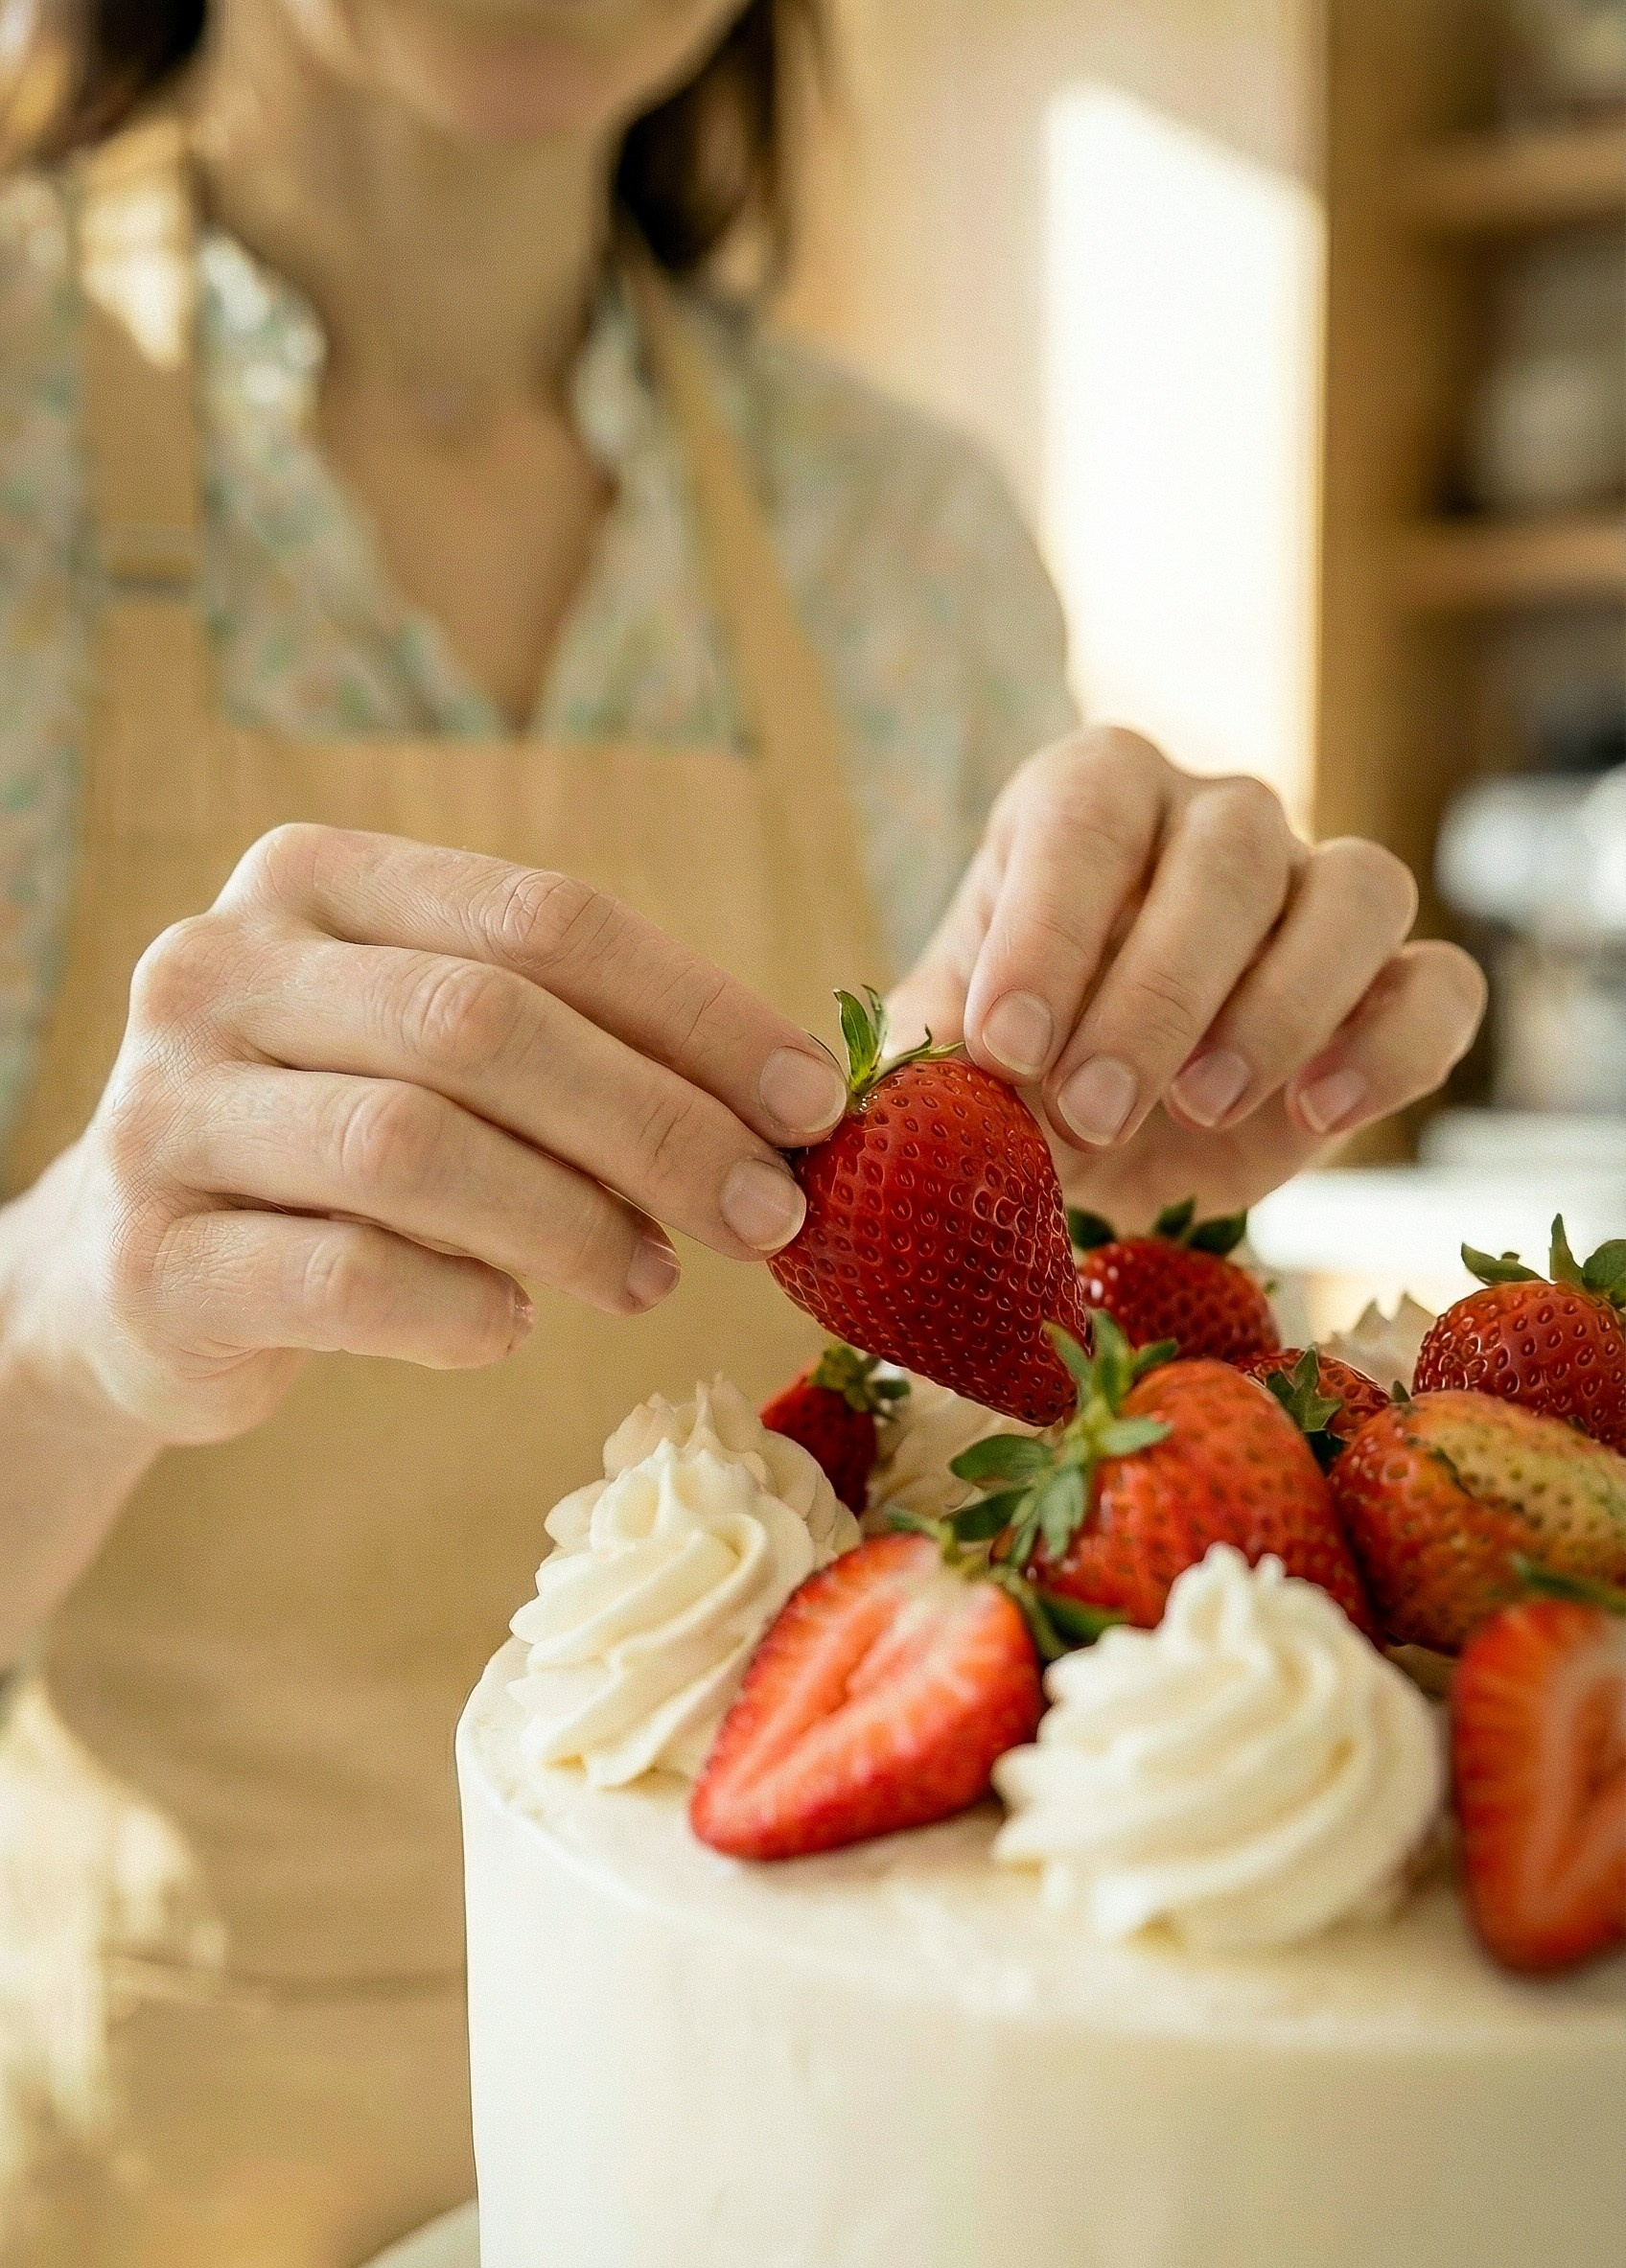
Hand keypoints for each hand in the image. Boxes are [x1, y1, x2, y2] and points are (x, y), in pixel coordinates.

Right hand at [13, 825, 847, 1444]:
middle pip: (482, 1024)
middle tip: (765, 1214)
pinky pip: (340, 1277)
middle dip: (656, 1124)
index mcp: (313, 881)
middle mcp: (218, 969)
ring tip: (653, 1280)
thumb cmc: (341, 1154)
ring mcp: (166, 1112)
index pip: (542, 919)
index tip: (815, 1103)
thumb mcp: (441, 1059)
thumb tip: (794, 1109)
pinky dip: (456, 1308)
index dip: (698, 1012)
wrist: (137, 1276)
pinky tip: (510, 1328)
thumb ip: (578, 1046)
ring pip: (410, 1147)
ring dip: (570, 1223)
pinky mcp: (149, 1262)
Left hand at [889, 728, 1486, 1228]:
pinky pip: (1440, 985)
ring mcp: (1317, 891)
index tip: (1008, 1047)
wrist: (1091, 1156)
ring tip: (1200, 1109)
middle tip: (1091, 1109)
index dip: (1052, 928)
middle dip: (1158, 992)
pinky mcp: (1393, 988)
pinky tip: (1316, 1118)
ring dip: (1280, 1006)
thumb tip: (916, 1094)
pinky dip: (1391, 1049)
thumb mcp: (944, 1064)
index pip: (1088, 813)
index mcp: (1089, 798)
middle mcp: (1214, 819)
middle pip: (1230, 851)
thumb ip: (930, 1063)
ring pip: (1355, 889)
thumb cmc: (1008, 1078)